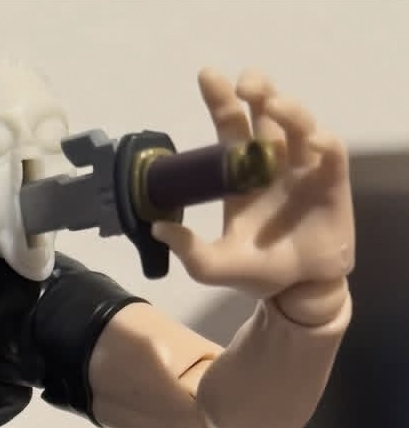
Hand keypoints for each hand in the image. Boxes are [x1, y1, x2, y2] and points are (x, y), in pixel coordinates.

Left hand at [152, 69, 354, 322]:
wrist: (295, 291)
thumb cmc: (255, 271)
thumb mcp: (212, 266)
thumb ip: (187, 249)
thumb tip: (156, 228)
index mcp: (240, 174)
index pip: (230, 126)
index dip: (220, 100)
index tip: (207, 77)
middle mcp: (272, 163)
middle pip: (266, 113)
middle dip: (257, 90)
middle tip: (244, 84)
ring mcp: (302, 170)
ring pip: (299, 124)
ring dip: (288, 109)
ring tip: (273, 105)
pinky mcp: (330, 183)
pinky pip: (330, 153)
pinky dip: (322, 143)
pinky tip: (310, 143)